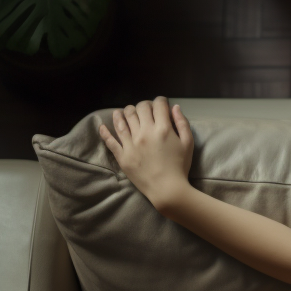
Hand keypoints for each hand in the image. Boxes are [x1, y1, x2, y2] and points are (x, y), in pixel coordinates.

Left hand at [98, 97, 194, 211]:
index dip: (160, 101)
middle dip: (144, 105)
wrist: (167, 189)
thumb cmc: (180, 166)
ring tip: (125, 112)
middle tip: (146, 109)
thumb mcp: (188, 143)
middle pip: (139, 108)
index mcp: (163, 129)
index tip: (161, 103)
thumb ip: (182, 123)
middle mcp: (145, 132)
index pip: (158, 105)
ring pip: (123, 119)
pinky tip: (103, 126)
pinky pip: (110, 140)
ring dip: (124, 112)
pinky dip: (105, 132)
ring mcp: (131, 143)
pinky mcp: (122, 155)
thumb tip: (174, 107)